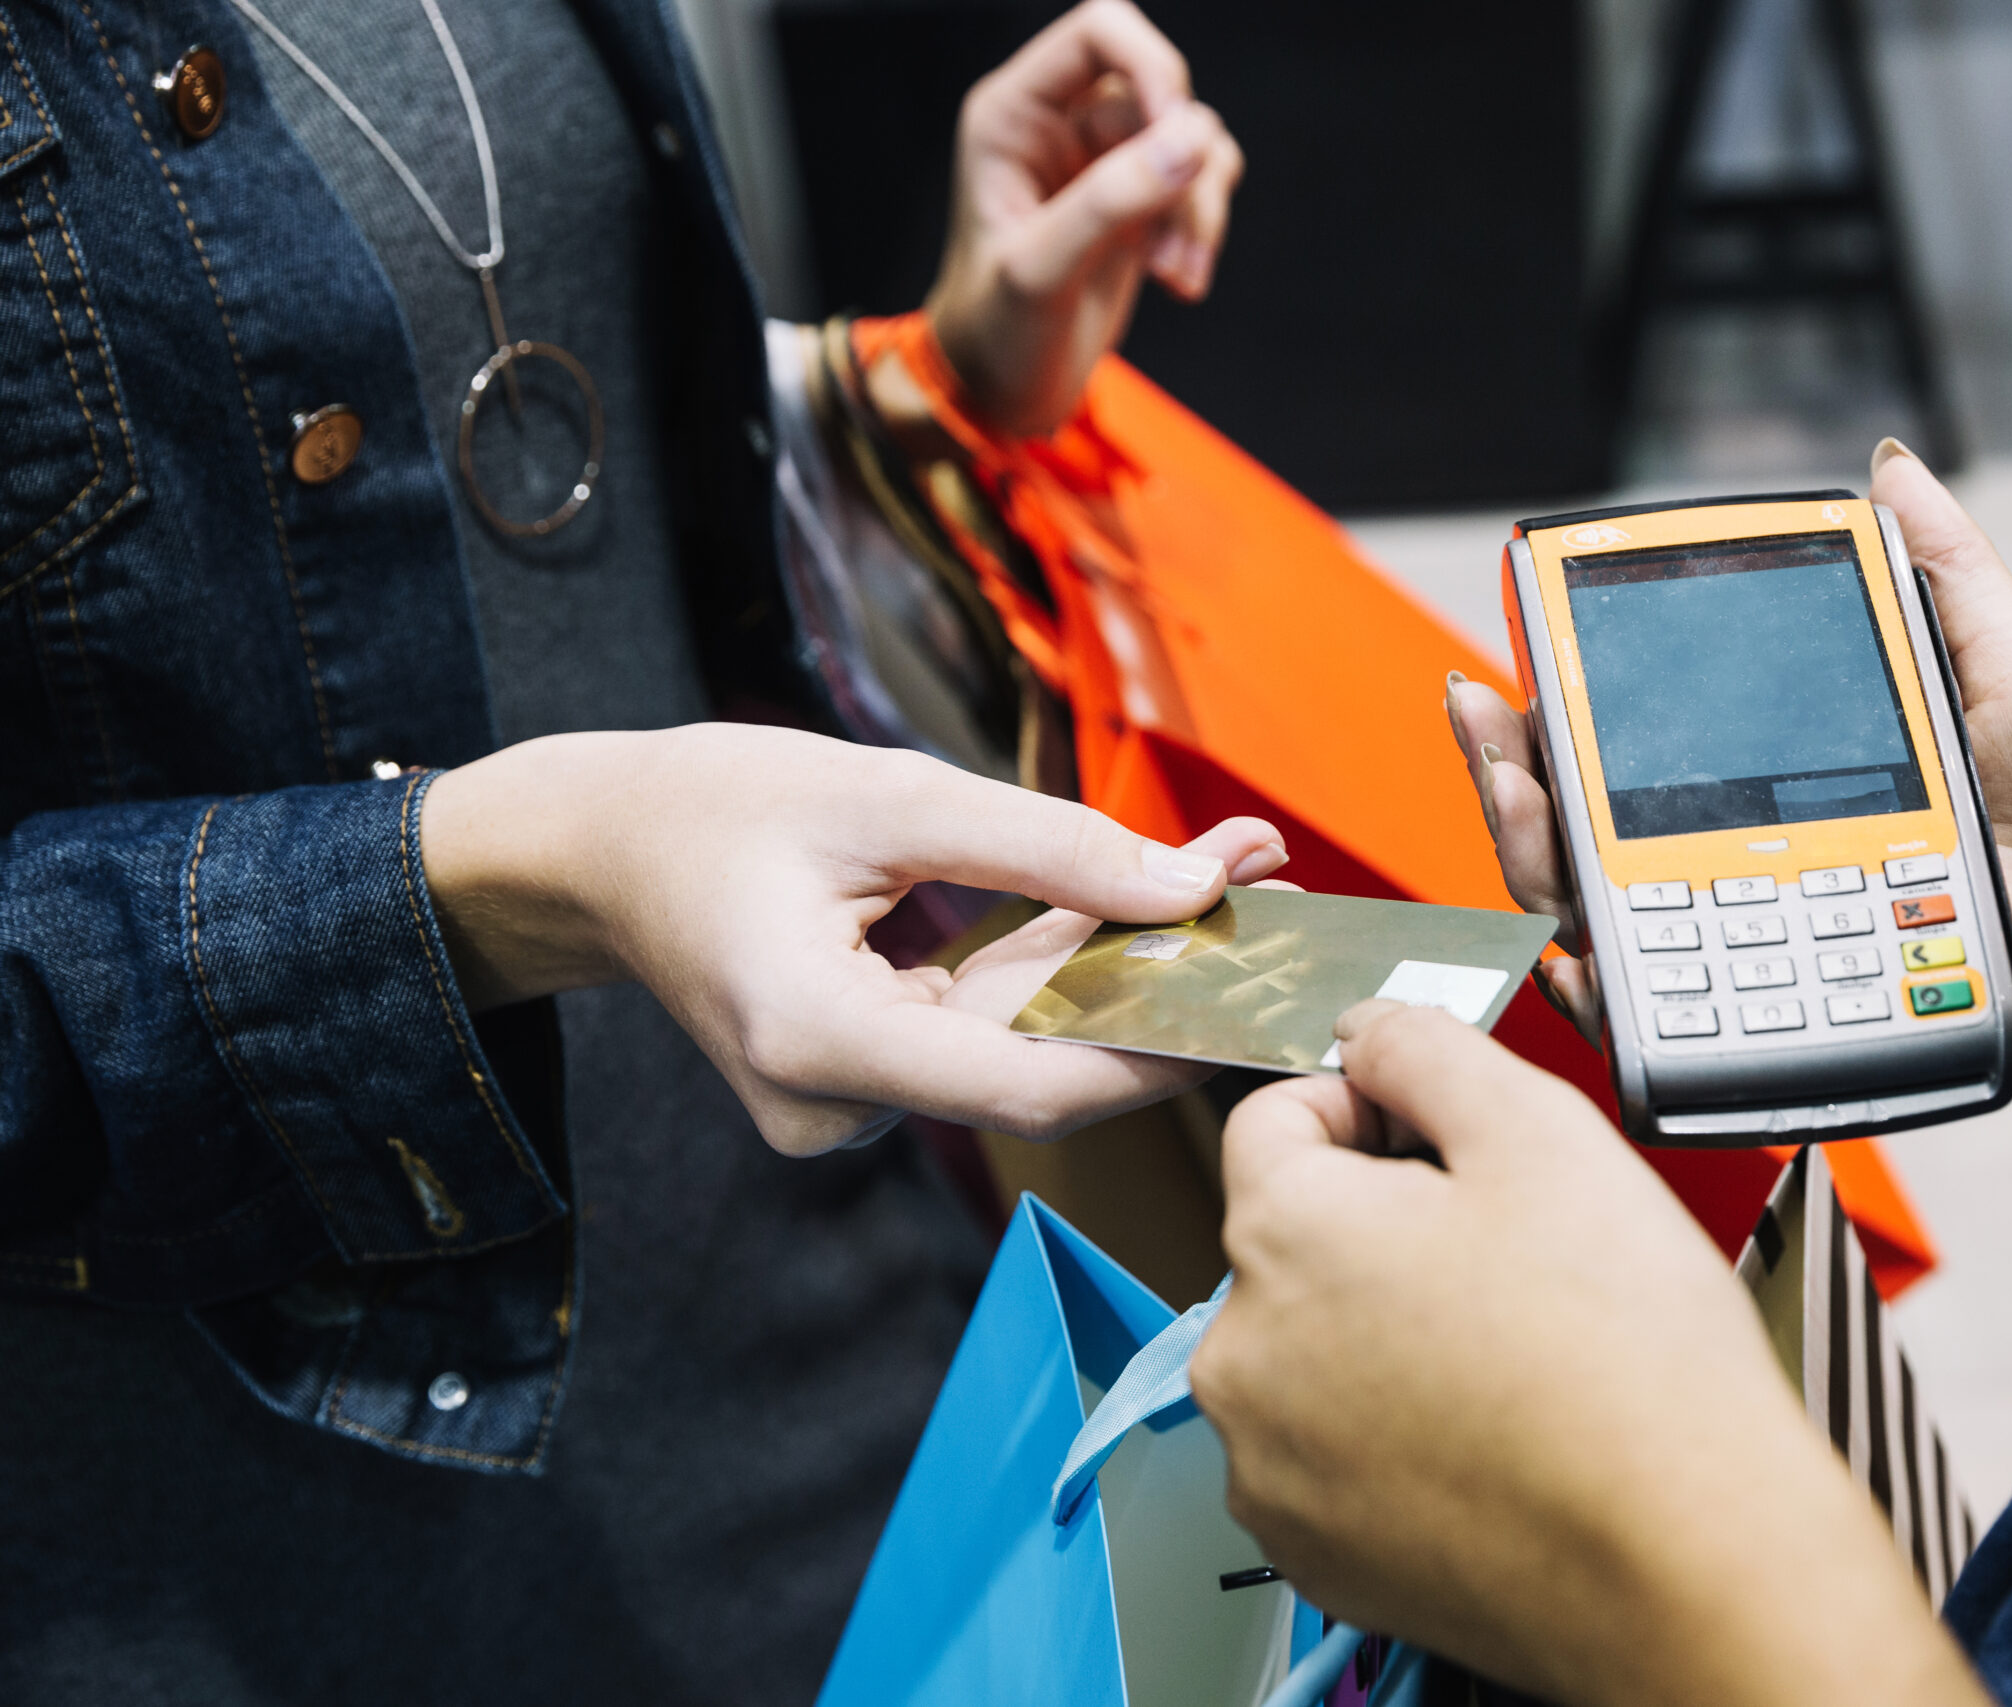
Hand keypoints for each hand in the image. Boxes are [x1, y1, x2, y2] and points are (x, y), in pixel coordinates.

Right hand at [419, 724, 1284, 1153]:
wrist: (598, 846)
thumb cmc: (715, 805)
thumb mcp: (888, 793)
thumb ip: (1049, 846)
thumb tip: (1196, 885)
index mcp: (816, 1041)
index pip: (1028, 1090)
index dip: (1155, 1054)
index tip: (1254, 997)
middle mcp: (828, 1102)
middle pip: (1035, 1066)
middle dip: (1158, 980)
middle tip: (1267, 888)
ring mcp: (840, 1103)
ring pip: (1016, 1045)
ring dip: (1117, 962)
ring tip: (1228, 868)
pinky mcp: (857, 1079)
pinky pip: (978, 1032)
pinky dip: (1051, 968)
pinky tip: (1135, 900)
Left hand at [924, 0, 1243, 436]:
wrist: (1000, 391)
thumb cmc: (995, 331)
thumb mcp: (1041, 270)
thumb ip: (1110, 200)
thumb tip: (1194, 139)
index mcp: (1015, 113)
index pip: (1102, 31)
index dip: (1153, 67)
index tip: (1178, 135)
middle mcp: (1062, 122)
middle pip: (1163, 90)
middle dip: (1185, 165)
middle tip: (1172, 243)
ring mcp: (1106, 161)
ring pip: (1194, 139)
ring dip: (1201, 208)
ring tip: (1175, 277)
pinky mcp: (1140, 200)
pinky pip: (1203, 179)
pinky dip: (1205, 228)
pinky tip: (1181, 281)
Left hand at [1193, 1004, 1987, 1706]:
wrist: (1692, 1562)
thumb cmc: (1628, 1363)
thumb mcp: (1540, 1131)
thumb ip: (1428, 1048)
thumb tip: (1371, 1028)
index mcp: (1281, 1233)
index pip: (1275, 1116)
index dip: (1372, 1106)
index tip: (1445, 1138)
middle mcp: (1243, 1355)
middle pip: (1291, 1237)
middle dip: (1383, 1224)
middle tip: (1509, 1251)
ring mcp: (1271, 1465)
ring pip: (1311, 1347)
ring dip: (1385, 1328)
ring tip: (1512, 1349)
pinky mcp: (1315, 1549)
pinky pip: (1330, 1450)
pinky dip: (1392, 1430)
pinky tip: (1491, 1428)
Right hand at [1452, 439, 2011, 1068]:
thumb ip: (1939, 574)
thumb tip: (1889, 464)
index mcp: (1820, 807)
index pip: (1658, 779)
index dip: (1573, 735)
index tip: (1512, 674)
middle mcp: (1798, 891)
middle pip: (1617, 861)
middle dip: (1523, 794)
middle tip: (1483, 725)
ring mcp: (1816, 965)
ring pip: (1640, 946)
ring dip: (1546, 882)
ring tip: (1513, 802)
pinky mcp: (1858, 1034)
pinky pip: (1718, 1042)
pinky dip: (1628, 1017)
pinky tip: (1572, 958)